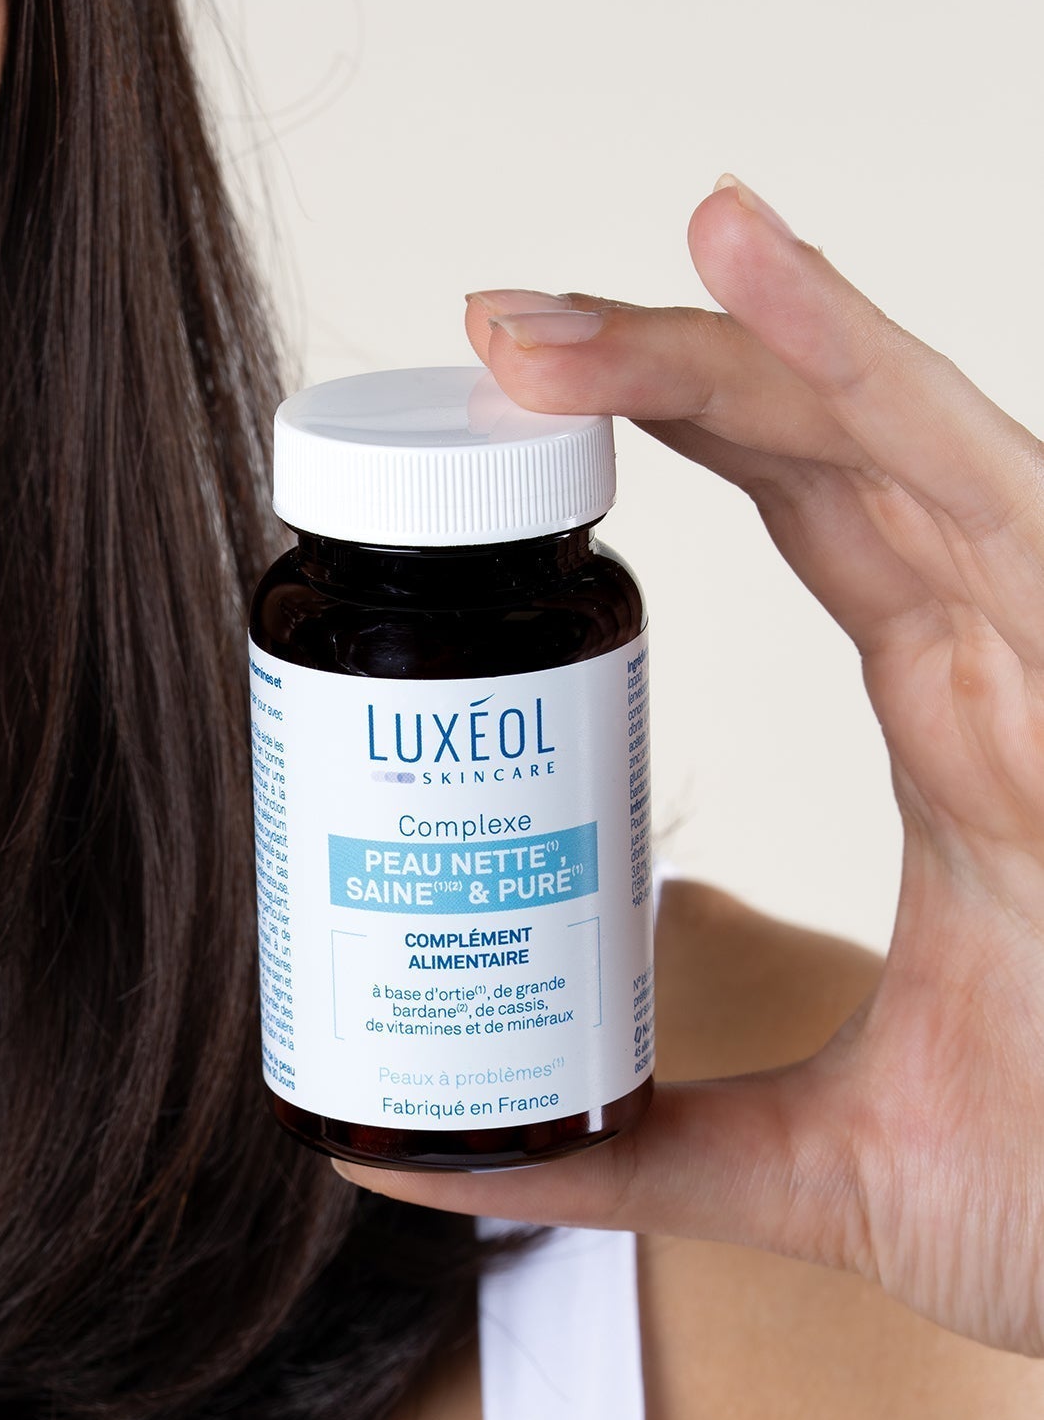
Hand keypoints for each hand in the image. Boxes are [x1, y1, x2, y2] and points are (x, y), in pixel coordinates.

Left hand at [333, 175, 1043, 1358]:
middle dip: (653, 365)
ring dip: (720, 332)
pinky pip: (983, 478)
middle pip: (816, 443)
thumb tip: (433, 1150)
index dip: (672, 430)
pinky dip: (865, 362)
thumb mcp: (825, 1163)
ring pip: (881, 426)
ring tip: (554, 290)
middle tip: (484, 328)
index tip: (510, 399)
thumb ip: (644, 1137)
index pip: (805, 514)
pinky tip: (749, 256)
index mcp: (965, 716)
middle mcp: (1009, 653)